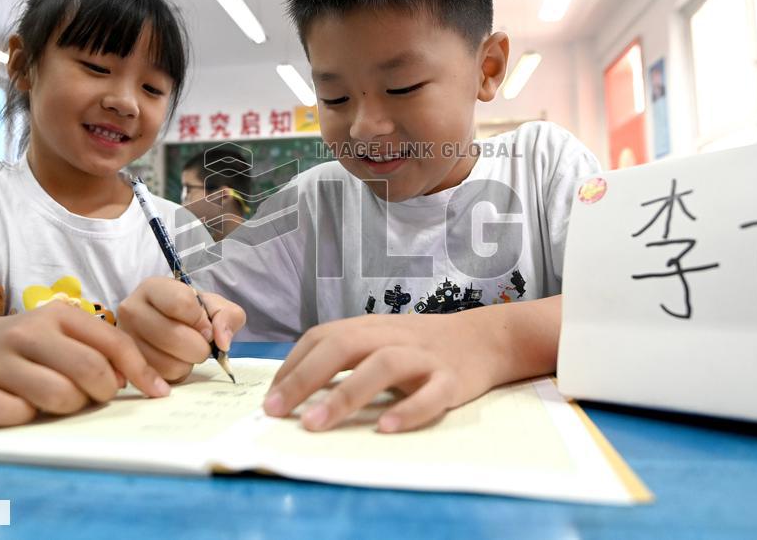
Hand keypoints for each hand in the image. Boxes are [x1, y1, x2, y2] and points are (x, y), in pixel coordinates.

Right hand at [0, 301, 170, 426]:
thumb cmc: (25, 347)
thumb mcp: (62, 334)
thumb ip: (102, 350)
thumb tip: (146, 382)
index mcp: (57, 316)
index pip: (114, 343)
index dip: (142, 371)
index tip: (157, 393)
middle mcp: (26, 333)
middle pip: (91, 371)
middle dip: (102, 393)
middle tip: (93, 398)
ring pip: (59, 396)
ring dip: (67, 408)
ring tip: (57, 402)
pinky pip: (17, 416)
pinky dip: (27, 418)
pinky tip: (21, 409)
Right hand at [116, 277, 245, 381]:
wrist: (169, 326)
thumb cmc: (191, 313)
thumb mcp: (214, 306)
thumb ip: (227, 316)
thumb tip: (222, 342)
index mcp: (152, 288)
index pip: (181, 303)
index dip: (202, 320)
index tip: (206, 327)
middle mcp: (131, 310)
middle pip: (173, 335)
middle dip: (199, 346)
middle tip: (200, 343)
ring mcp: (126, 340)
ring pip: (167, 362)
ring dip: (188, 362)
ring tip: (185, 352)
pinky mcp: (127, 366)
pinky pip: (161, 378)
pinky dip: (176, 374)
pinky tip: (175, 362)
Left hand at [263, 313, 497, 432]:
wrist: (485, 339)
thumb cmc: (421, 345)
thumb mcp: (380, 340)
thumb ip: (345, 354)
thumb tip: (293, 387)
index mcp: (370, 328)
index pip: (322, 337)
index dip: (293, 366)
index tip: (271, 398)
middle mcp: (393, 337)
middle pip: (344, 347)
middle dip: (305, 378)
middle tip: (277, 411)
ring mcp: (423, 357)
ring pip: (383, 366)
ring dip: (346, 395)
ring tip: (316, 424)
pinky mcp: (452, 380)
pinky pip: (431, 395)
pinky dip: (407, 411)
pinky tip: (384, 428)